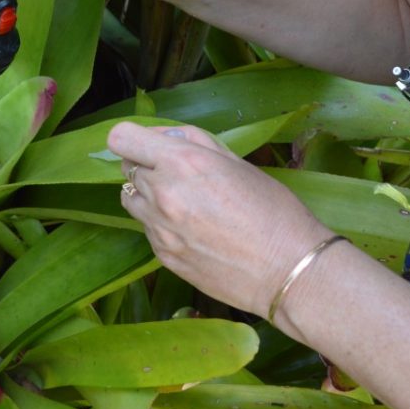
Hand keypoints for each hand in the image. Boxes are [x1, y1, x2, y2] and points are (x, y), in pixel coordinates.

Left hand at [108, 121, 334, 316]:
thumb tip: (163, 137)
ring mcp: (159, 229)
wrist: (288, 271)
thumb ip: (194, 142)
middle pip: (126, 167)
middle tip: (181, 175)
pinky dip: (161, 223)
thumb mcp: (237, 162)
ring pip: (130, 199)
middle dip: (147, 165)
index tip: (149, 145)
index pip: (121, 139)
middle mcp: (162, 194)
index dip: (133, 138)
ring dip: (148, 195)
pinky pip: (147, 229)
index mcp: (181, 162)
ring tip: (185, 203)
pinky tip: (194, 230)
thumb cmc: (274, 211)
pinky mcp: (163, 256)